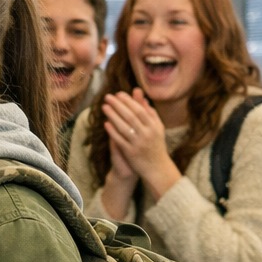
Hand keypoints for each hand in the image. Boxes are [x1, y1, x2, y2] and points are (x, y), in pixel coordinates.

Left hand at [102, 88, 179, 202]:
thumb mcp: (157, 128)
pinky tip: (106, 123)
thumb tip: (141, 96)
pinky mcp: (131, 152)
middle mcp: (147, 134)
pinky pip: (120, 140)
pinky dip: (113, 131)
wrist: (157, 167)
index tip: (118, 94)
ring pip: (124, 127)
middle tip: (107, 97)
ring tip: (104, 107)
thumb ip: (149, 112)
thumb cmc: (156, 144)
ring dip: (113, 116)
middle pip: (130, 116)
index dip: (128, 101)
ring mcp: (138, 143)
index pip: (139, 110)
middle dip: (118, 105)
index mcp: (154, 126)